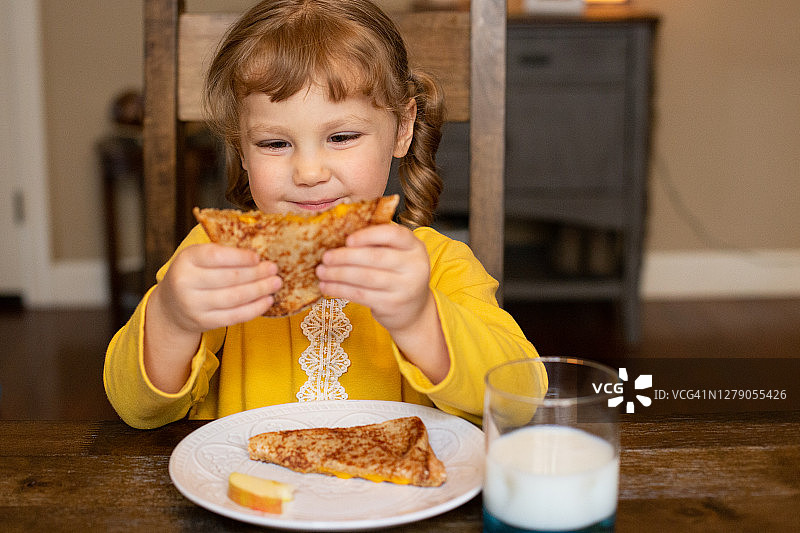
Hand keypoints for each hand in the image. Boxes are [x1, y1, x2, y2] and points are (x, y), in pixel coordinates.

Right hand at [144, 243, 281, 392]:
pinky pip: (235, 316)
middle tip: (274, 269)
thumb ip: (222, 254)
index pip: (216, 256)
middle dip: (257, 273)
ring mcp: (193, 305)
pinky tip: (267, 300)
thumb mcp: (198, 258)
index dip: (240, 257)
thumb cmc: (194, 274)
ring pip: (235, 298)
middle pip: (229, 278)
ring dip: (260, 290)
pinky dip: (255, 308)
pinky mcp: (204, 322)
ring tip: (275, 283)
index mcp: (186, 260)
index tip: (258, 257)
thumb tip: (259, 255)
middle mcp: (186, 283)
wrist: (171, 306)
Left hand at [316, 224, 449, 382]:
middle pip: (375, 257)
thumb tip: (340, 234)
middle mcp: (414, 266)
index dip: (368, 235)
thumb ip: (378, 243)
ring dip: (338, 274)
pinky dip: (340, 290)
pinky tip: (327, 286)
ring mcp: (405, 287)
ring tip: (321, 272)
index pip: (393, 235)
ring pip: (365, 277)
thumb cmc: (397, 274)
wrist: (413, 309)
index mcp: (414, 246)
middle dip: (346, 257)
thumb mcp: (397, 254)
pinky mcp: (392, 305)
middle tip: (326, 257)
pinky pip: (361, 295)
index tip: (348, 240)